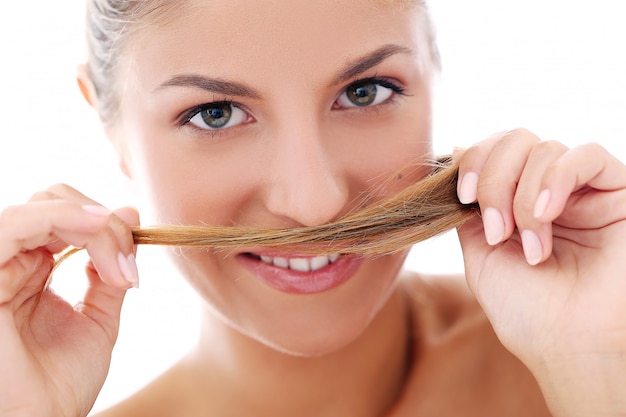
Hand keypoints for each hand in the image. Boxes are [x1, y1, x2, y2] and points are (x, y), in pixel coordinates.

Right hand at [0, 184, 138, 416]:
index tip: (134, 267)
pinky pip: (14, 224)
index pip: (67, 217)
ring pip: (43, 205)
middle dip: (106, 225)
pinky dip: (61, 218)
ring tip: (119, 262)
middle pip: (56, 201)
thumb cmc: (60, 384)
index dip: (108, 228)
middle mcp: (9, 263)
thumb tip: (131, 211)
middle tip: (128, 267)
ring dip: (94, 224)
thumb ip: (111, 268)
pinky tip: (96, 229)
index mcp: (31, 271)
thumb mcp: (98, 318)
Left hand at [456, 129, 625, 415]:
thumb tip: (458, 147)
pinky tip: (546, 215)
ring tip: (530, 246)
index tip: (462, 197)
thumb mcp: (481, 251)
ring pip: (544, 148)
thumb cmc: (527, 310)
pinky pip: (586, 154)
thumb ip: (470, 204)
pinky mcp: (619, 193)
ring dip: (523, 197)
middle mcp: (550, 190)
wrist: (570, 346)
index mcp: (517, 201)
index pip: (493, 149)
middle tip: (496, 228)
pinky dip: (556, 179)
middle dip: (493, 179)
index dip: (472, 162)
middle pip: (515, 140)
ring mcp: (584, 191)